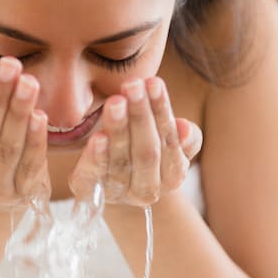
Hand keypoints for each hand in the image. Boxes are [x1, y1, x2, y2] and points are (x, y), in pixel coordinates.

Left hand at [69, 76, 201, 206]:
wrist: (113, 185)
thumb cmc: (144, 150)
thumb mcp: (169, 143)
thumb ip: (185, 137)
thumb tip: (185, 128)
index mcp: (173, 176)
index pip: (170, 141)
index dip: (162, 111)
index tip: (154, 82)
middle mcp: (148, 190)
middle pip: (147, 152)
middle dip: (140, 116)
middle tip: (132, 85)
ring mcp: (120, 195)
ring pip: (121, 161)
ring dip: (119, 130)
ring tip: (115, 102)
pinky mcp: (92, 194)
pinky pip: (94, 176)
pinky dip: (96, 157)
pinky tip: (96, 136)